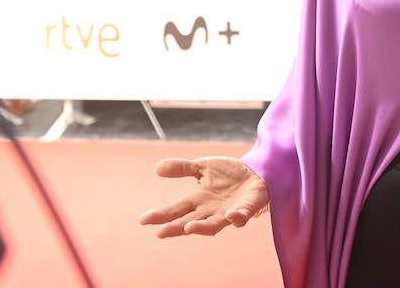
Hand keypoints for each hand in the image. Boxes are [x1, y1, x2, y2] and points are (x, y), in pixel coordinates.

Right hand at [139, 156, 268, 237]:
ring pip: (213, 224)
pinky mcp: (246, 209)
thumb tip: (157, 168)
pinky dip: (237, 217)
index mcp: (198, 200)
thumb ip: (183, 168)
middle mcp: (210, 210)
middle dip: (176, 227)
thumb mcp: (203, 166)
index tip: (144, 220)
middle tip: (161, 232)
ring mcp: (228, 212)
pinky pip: (241, 216)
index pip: (176, 209)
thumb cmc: (227, 174)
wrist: (256, 172)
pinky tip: (231, 216)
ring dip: (202, 227)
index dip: (160, 215)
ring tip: (189, 228)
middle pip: (189, 221)